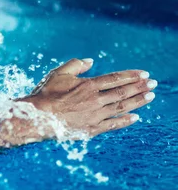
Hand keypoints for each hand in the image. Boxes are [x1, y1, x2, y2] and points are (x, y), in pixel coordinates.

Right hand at [20, 58, 155, 136]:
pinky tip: (135, 117)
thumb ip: (75, 65)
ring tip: (149, 97)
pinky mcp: (91, 129)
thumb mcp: (58, 74)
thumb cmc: (45, 94)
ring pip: (121, 107)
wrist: (38, 117)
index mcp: (88, 85)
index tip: (144, 74)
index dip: (131, 75)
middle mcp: (95, 100)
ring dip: (137, 102)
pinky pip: (112, 124)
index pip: (115, 78)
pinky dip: (125, 120)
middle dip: (140, 87)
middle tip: (153, 84)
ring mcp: (95, 115)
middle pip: (122, 92)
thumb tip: (90, 60)